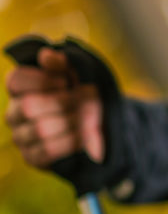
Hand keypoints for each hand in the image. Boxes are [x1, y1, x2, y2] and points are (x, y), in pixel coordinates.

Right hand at [5, 47, 103, 168]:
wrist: (106, 125)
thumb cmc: (88, 95)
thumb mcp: (81, 74)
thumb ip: (64, 63)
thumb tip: (45, 55)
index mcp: (23, 89)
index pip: (15, 79)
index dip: (43, 80)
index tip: (65, 82)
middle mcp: (15, 112)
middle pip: (28, 106)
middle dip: (64, 102)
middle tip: (84, 102)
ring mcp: (21, 136)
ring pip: (40, 129)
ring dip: (72, 122)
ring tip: (90, 119)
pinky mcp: (32, 157)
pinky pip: (46, 150)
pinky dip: (71, 141)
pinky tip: (85, 135)